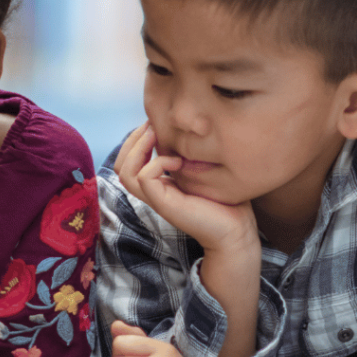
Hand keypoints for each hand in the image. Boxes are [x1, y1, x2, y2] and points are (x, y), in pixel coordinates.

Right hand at [115, 123, 257, 255]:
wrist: (237, 231)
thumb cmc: (226, 202)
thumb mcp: (202, 171)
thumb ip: (187, 156)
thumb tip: (184, 131)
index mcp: (158, 185)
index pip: (126, 162)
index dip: (134, 140)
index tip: (155, 125)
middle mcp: (152, 192)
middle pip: (119, 166)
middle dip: (132, 140)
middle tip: (152, 125)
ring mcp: (156, 199)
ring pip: (125, 173)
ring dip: (137, 149)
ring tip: (156, 136)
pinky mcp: (164, 204)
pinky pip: (144, 178)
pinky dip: (157, 163)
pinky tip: (178, 161)